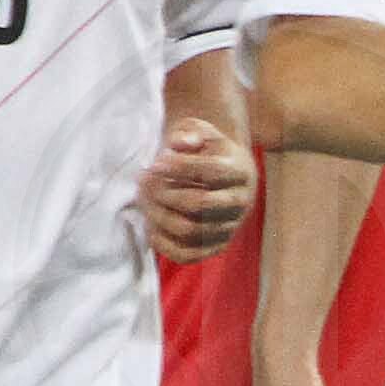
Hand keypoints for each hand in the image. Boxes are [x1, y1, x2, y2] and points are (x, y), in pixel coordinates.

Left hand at [138, 114, 253, 264]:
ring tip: (143, 198)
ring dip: (157, 215)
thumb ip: (190, 131)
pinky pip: (188, 255)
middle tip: (144, 180)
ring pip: (189, 230)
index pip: (211, 173)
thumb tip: (181, 144)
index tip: (156, 162)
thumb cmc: (205, 148)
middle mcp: (241, 203)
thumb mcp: (200, 130)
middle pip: (199, 204)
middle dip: (164, 192)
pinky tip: (150, 225)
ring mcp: (229, 227)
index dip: (178, 167)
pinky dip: (164, 244)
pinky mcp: (216, 246)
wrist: (223, 172)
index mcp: (241, 173)